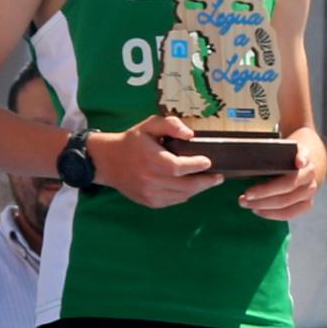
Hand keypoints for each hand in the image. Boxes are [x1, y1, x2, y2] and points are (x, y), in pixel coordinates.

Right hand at [98, 118, 222, 210]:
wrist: (107, 162)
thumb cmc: (131, 141)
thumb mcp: (149, 125)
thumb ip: (170, 125)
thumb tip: (190, 134)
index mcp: (151, 160)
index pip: (179, 167)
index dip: (196, 166)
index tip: (208, 161)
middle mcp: (150, 180)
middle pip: (186, 186)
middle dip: (206, 182)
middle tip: (218, 177)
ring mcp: (150, 194)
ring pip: (182, 196)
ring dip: (198, 189)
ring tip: (208, 181)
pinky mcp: (149, 202)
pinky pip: (174, 201)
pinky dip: (185, 195)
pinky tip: (190, 187)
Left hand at [238, 126, 326, 221]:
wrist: (302, 167)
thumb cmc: (284, 158)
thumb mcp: (280, 149)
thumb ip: (270, 149)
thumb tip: (247, 150)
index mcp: (303, 156)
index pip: (303, 156)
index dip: (301, 159)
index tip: (298, 162)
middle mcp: (309, 174)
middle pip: (288, 185)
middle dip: (264, 192)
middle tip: (245, 195)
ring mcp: (309, 191)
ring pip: (286, 203)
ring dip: (263, 205)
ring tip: (246, 203)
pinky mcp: (306, 204)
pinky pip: (288, 214)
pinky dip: (270, 214)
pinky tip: (257, 210)